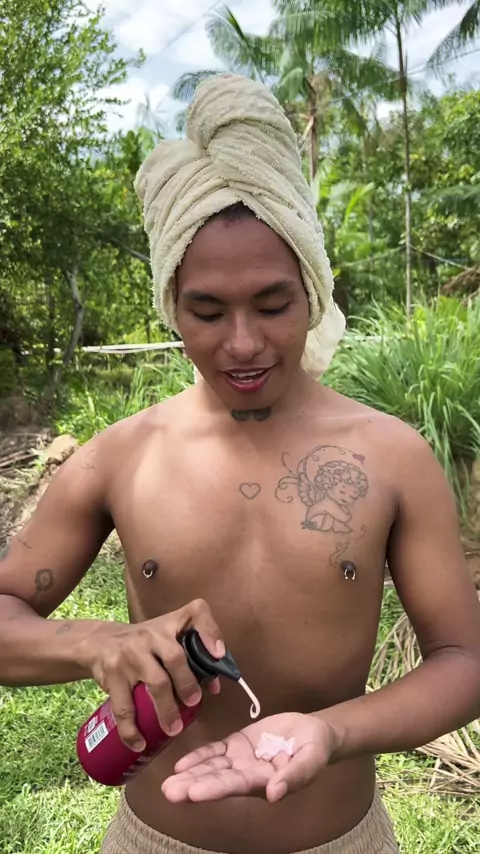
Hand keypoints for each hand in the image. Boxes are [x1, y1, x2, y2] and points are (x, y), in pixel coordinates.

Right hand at [80, 599, 224, 750]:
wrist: (99, 641)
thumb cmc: (144, 643)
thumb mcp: (166, 638)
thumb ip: (192, 657)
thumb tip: (213, 687)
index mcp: (171, 623)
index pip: (196, 613)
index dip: (211, 632)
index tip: (219, 655)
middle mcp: (152, 635)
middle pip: (175, 657)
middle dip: (188, 683)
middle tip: (194, 703)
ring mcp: (131, 654)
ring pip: (155, 683)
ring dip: (167, 709)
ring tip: (174, 729)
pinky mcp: (113, 674)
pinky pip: (124, 706)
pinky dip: (131, 728)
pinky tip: (139, 742)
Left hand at [162, 712, 334, 804]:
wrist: (314, 732)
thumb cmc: (316, 747)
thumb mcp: (312, 759)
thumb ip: (295, 776)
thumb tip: (274, 794)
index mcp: (265, 781)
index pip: (235, 785)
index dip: (214, 788)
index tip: (192, 793)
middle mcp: (248, 774)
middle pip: (217, 780)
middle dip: (193, 786)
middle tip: (168, 792)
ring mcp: (241, 759)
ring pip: (212, 767)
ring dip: (190, 774)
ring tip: (167, 784)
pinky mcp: (238, 744)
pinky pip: (216, 750)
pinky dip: (199, 757)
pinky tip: (181, 765)